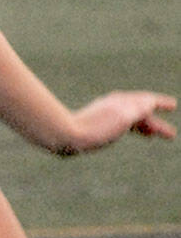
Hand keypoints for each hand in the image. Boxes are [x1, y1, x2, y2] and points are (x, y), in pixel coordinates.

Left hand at [60, 91, 176, 154]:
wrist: (67, 135)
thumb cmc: (95, 128)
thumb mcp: (122, 117)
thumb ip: (137, 108)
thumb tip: (148, 101)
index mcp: (120, 102)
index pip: (145, 100)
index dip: (159, 102)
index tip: (173, 105)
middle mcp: (112, 105)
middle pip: (138, 111)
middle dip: (155, 122)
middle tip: (171, 135)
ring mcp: (104, 114)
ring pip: (128, 119)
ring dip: (144, 126)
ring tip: (153, 136)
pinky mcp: (96, 125)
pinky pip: (119, 124)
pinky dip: (129, 128)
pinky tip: (130, 134)